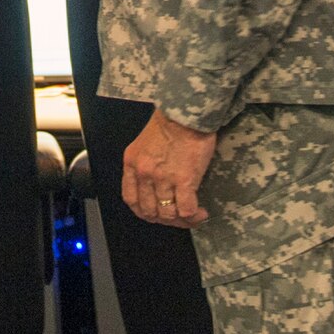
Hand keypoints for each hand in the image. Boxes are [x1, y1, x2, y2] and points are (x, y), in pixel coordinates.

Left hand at [120, 109, 215, 228]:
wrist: (186, 113)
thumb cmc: (169, 124)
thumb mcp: (144, 144)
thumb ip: (144, 166)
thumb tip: (155, 187)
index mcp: (131, 164)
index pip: (131, 200)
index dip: (145, 212)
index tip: (158, 214)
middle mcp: (144, 174)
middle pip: (149, 211)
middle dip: (165, 220)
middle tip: (179, 218)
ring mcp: (163, 178)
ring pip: (168, 214)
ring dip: (182, 220)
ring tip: (194, 215)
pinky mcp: (184, 180)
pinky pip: (186, 209)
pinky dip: (194, 216)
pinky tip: (202, 212)